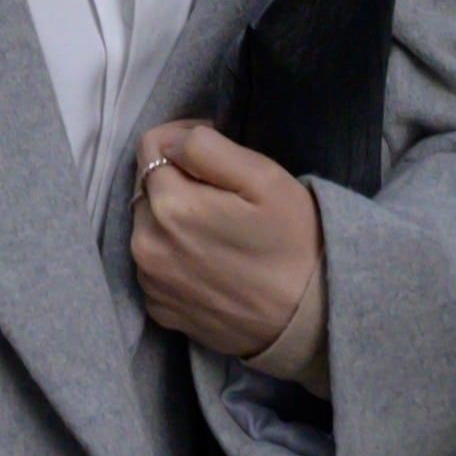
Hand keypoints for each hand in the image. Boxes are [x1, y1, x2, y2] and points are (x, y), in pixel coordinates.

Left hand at [131, 121, 320, 370]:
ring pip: (148, 225)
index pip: (151, 146)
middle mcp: (146, 245)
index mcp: (169, 206)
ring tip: (217, 228)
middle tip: (223, 193)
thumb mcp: (263, 177)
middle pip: (147, 187)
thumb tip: (170, 142)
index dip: (184, 137)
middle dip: (177, 179)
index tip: (216, 152)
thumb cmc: (292, 242)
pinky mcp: (159, 310)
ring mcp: (150, 282)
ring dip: (172, 217)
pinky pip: (154, 264)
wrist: (309, 319)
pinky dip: (173, 254)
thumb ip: (205, 147)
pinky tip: (209, 260)